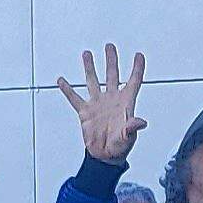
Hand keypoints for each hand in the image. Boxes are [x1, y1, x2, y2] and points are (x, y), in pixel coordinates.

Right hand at [55, 44, 148, 164]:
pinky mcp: (85, 112)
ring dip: (90, 67)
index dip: (137, 68)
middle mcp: (112, 100)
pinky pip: (75, 98)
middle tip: (110, 46)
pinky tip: (62, 80)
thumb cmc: (120, 147)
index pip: (133, 82)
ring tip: (87, 54)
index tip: (139, 55)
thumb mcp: (128, 137)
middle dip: (111, 60)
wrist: (104, 156)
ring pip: (93, 81)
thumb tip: (141, 121)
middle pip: (112, 75)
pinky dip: (68, 90)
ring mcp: (98, 104)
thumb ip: (133, 127)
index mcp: (125, 104)